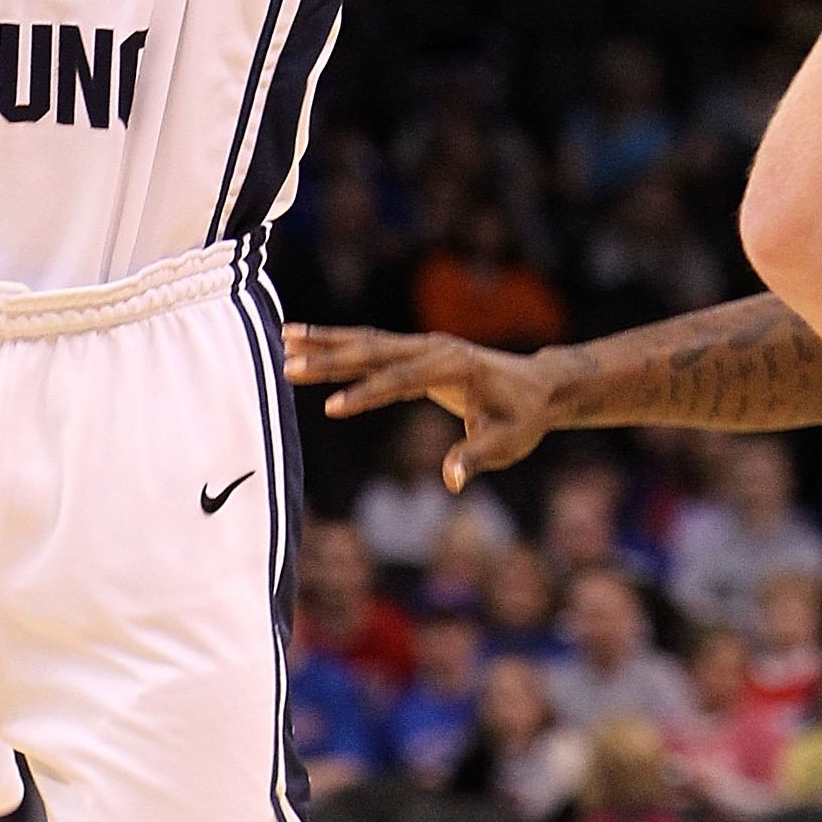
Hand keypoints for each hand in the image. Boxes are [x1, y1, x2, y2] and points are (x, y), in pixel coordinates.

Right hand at [279, 325, 560, 489]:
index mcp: (454, 367)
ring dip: (324, 342)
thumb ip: (476, 457)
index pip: (401, 381)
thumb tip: (451, 481)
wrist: (538, 387)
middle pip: (374, 352)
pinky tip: (306, 339)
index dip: (365, 395)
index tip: (330, 409)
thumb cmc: (522, 419)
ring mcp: (423, 344)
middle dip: (330, 360)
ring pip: (366, 341)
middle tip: (289, 367)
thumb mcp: (508, 442)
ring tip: (284, 340)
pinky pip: (371, 344)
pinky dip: (338, 342)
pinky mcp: (415, 350)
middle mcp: (434, 347)